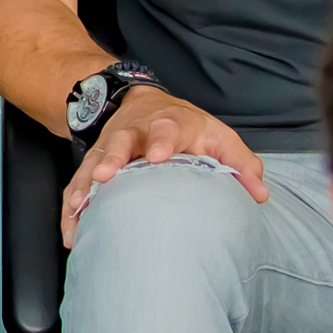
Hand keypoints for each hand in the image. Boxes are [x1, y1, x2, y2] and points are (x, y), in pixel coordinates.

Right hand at [62, 87, 266, 247]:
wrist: (140, 102)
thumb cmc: (186, 127)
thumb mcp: (217, 136)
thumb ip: (240, 163)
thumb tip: (260, 195)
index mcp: (168, 124)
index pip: (164, 130)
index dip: (159, 142)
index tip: (156, 156)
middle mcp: (132, 133)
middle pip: (118, 142)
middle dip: (111, 158)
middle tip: (105, 177)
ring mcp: (108, 148)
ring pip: (91, 164)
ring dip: (84, 186)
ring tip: (78, 209)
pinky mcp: (92, 164)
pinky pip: (78, 184)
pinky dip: (72, 207)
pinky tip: (72, 230)